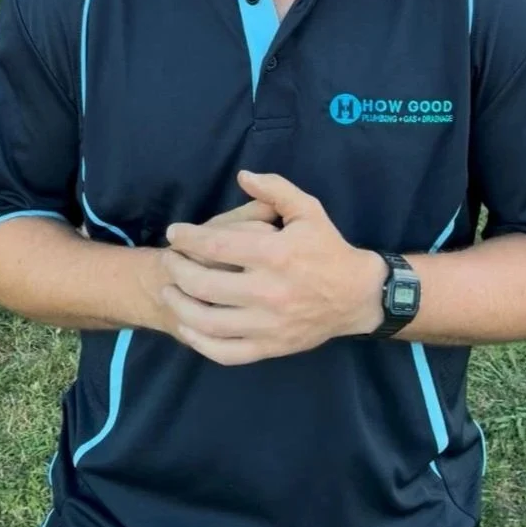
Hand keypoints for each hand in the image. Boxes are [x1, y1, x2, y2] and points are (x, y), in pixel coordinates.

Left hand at [162, 170, 385, 365]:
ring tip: (170, 290)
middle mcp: (269, 291)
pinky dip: (199, 342)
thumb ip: (274, 189)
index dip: (188, 238)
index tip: (174, 233)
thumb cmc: (327, 249)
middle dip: (177, 270)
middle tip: (168, 259)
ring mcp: (268, 324)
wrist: (357, 296)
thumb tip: (241, 175)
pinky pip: (226, 352)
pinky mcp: (270, 347)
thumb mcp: (308, 209)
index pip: (216, 246)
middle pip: (204, 285)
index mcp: (276, 254)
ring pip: (209, 322)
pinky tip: (187, 326)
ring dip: (181, 305)